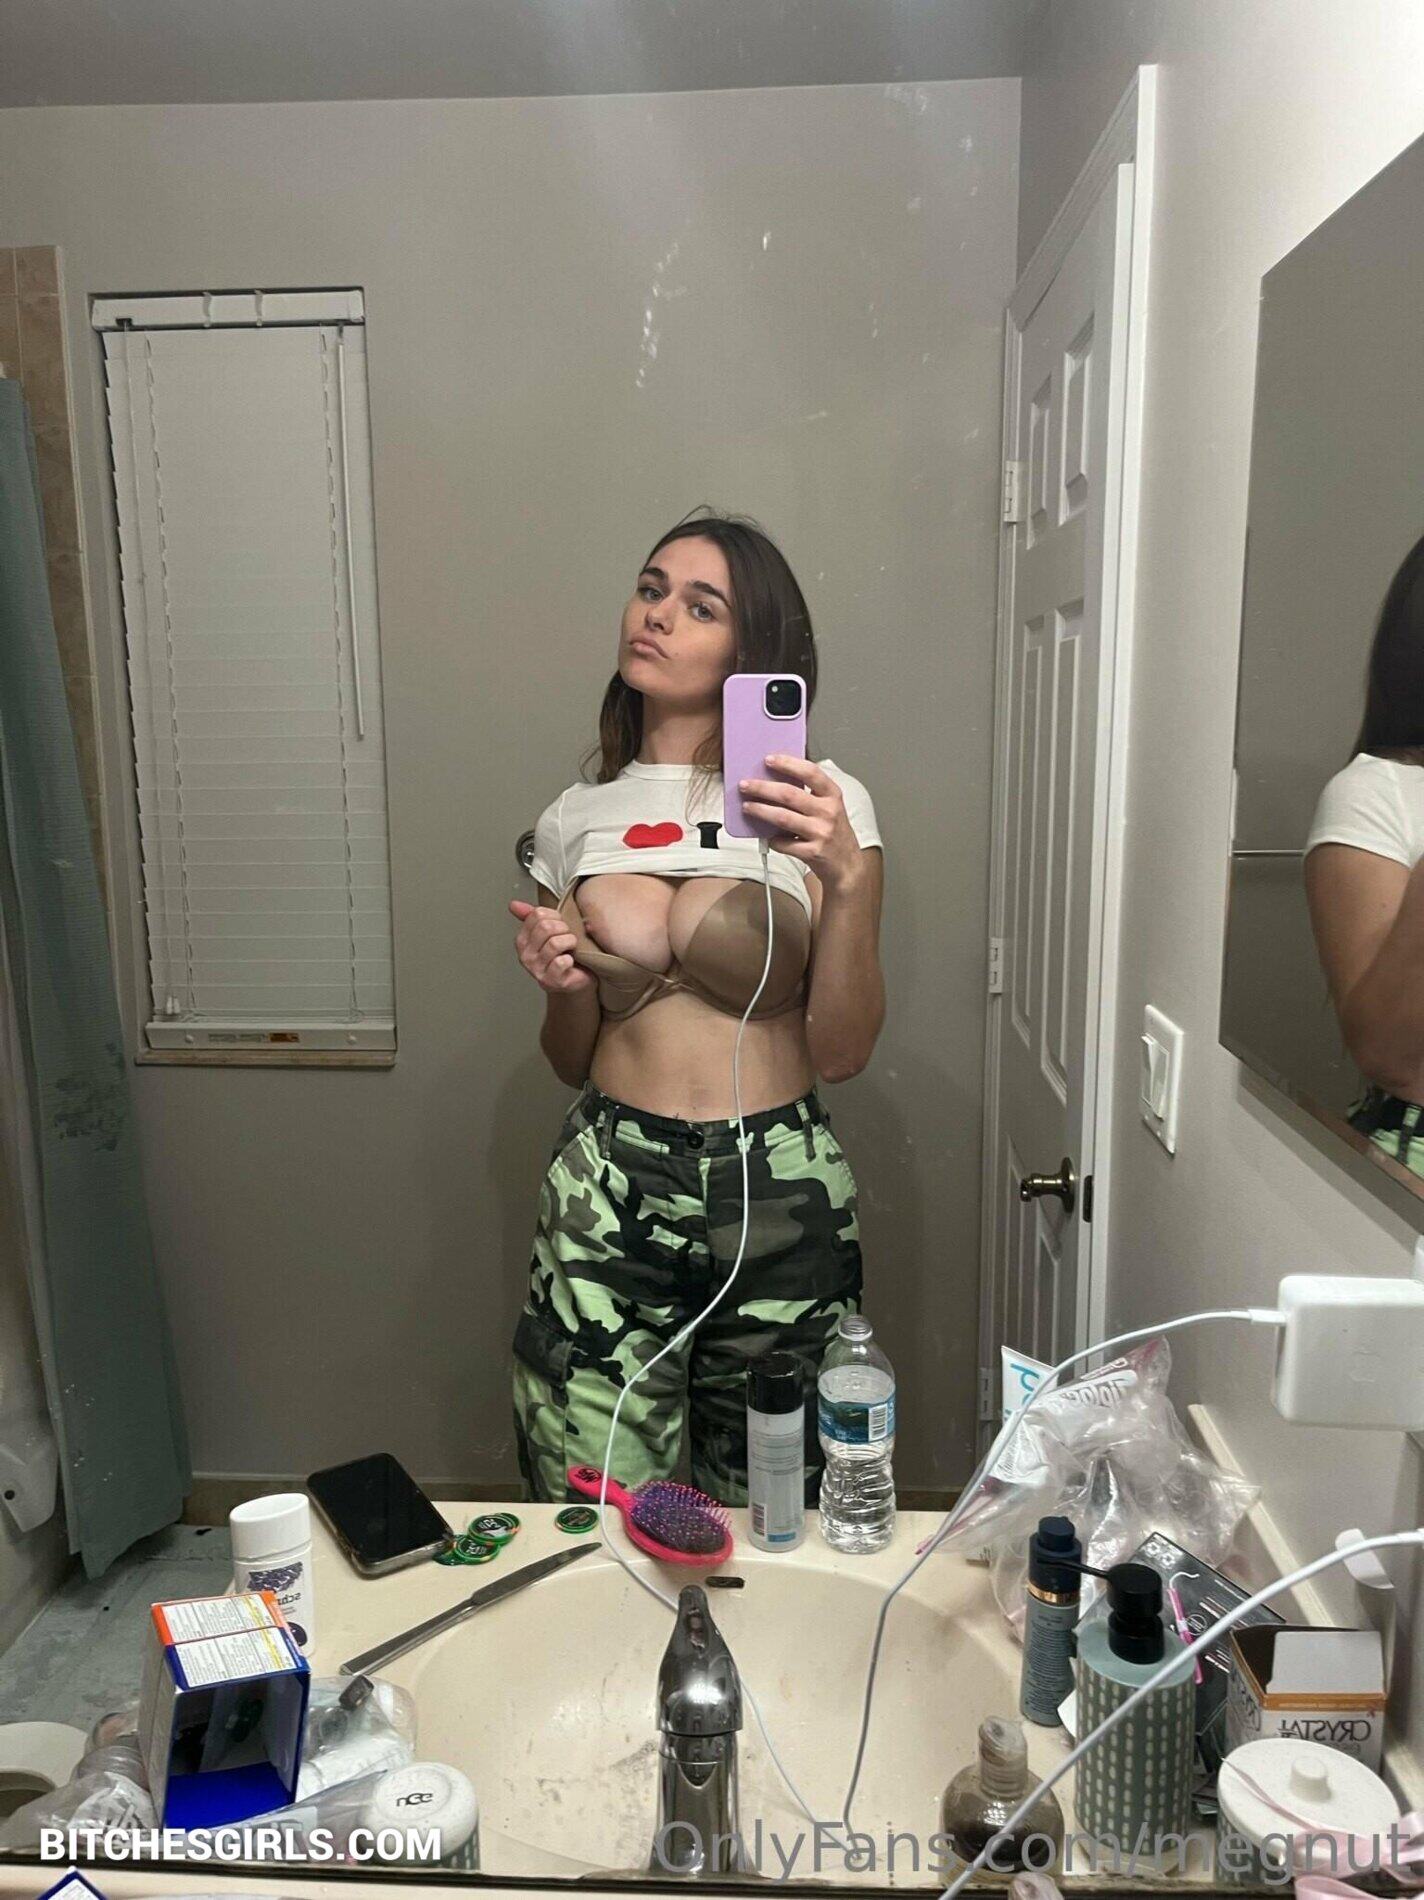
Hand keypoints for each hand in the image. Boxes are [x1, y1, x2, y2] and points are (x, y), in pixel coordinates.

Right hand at [508, 899, 594, 993]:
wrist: (577, 978)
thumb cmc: (563, 953)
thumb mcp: (548, 931)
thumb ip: (531, 916)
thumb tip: (513, 904)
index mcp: (522, 940)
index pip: (537, 914)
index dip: (555, 916)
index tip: (561, 924)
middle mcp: (525, 955)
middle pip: (546, 927)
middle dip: (564, 929)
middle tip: (568, 937)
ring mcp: (536, 969)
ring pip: (554, 943)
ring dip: (570, 942)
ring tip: (571, 948)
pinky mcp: (551, 981)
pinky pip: (561, 962)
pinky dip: (570, 959)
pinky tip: (570, 961)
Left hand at [738, 758, 864, 893]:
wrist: (848, 865)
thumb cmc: (834, 832)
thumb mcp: (829, 807)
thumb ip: (809, 794)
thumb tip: (775, 780)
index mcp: (833, 795)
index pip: (810, 772)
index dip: (788, 764)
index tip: (768, 760)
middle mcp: (828, 812)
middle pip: (789, 794)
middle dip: (763, 788)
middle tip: (745, 785)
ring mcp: (821, 833)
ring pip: (783, 817)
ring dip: (760, 810)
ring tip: (746, 806)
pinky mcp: (813, 852)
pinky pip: (784, 843)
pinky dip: (771, 839)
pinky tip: (766, 836)